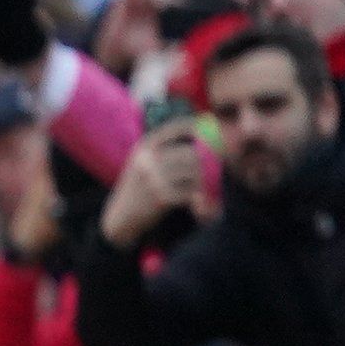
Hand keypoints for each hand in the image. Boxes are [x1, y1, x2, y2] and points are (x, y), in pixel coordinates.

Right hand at [100, 125, 207, 246]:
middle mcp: (148, 159)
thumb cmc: (139, 188)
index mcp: (145, 146)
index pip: (178, 128)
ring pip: (196, 172)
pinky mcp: (161, 196)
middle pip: (193, 153)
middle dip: (212, 160)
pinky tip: (203, 201)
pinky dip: (201, 197)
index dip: (200, 128)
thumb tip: (203, 132)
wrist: (120, 218)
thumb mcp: (144, 162)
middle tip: (224, 166)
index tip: (216, 132)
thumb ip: (166, 149)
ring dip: (208, 180)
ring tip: (212, 186)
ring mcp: (154, 178)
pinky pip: (192, 192)